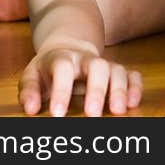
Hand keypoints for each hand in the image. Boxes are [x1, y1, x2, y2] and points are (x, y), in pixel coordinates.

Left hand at [18, 46, 141, 116]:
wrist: (67, 49)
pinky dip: (135, 87)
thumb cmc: (48, 69)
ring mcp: (104, 64)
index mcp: (63, 58)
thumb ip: (29, 91)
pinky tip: (133, 103)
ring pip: (117, 70)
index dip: (61, 90)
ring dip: (119, 90)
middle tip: (93, 114)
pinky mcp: (116, 72)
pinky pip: (132, 75)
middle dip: (97, 90)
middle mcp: (86, 60)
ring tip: (118, 111)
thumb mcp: (32, 75)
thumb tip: (31, 108)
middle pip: (97, 66)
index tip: (58, 114)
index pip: (63, 69)